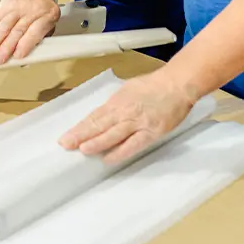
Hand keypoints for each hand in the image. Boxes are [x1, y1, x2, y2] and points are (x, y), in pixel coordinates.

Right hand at [0, 0, 59, 63]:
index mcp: (47, 14)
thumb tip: (31, 56)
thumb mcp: (51, 19)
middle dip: (5, 47)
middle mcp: (30, 10)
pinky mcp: (3, 8)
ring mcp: (15, 9)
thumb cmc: (42, 6)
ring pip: (2, 27)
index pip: (35, 31)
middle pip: (16, 30)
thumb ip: (42, 37)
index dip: (25, 44)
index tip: (17, 56)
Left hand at [58, 70, 195, 162]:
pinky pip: (133, 144)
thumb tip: (102, 116)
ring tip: (82, 149)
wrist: (177, 84)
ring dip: (97, 142)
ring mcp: (138, 121)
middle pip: (100, 124)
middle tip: (66, 144)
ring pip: (113, 134)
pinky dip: (120, 152)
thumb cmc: (153, 86)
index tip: (66, 137)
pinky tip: (108, 159)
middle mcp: (125, 110)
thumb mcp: (128, 90)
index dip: (80, 127)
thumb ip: (116, 104)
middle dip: (81, 135)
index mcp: (117, 100)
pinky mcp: (152, 131)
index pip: (95, 116)